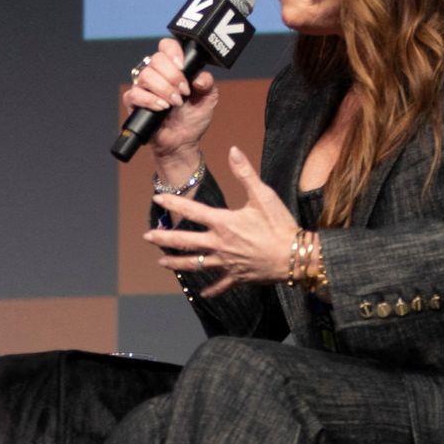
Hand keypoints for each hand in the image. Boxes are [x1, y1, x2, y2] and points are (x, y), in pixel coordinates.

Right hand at [124, 37, 218, 184]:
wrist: (182, 141)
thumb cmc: (193, 118)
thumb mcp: (208, 98)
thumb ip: (207, 83)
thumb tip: (197, 76)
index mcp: (172, 67)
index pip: (166, 46)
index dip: (173, 52)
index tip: (183, 67)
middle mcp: (156, 74)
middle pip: (156, 59)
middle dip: (172, 76)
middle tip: (183, 92)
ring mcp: (142, 87)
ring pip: (146, 75)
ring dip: (163, 89)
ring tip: (175, 103)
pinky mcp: (133, 103)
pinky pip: (134, 94)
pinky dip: (150, 100)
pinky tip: (162, 108)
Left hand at [143, 147, 296, 297]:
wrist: (296, 256)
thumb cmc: (280, 225)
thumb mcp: (263, 195)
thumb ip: (245, 173)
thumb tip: (233, 150)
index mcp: (223, 223)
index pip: (191, 210)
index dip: (173, 203)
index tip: (156, 198)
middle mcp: (219, 244)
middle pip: (185, 241)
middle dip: (164, 238)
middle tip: (147, 237)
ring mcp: (226, 262)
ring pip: (195, 265)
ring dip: (177, 263)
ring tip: (162, 263)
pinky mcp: (236, 277)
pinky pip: (220, 285)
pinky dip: (211, 290)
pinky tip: (202, 293)